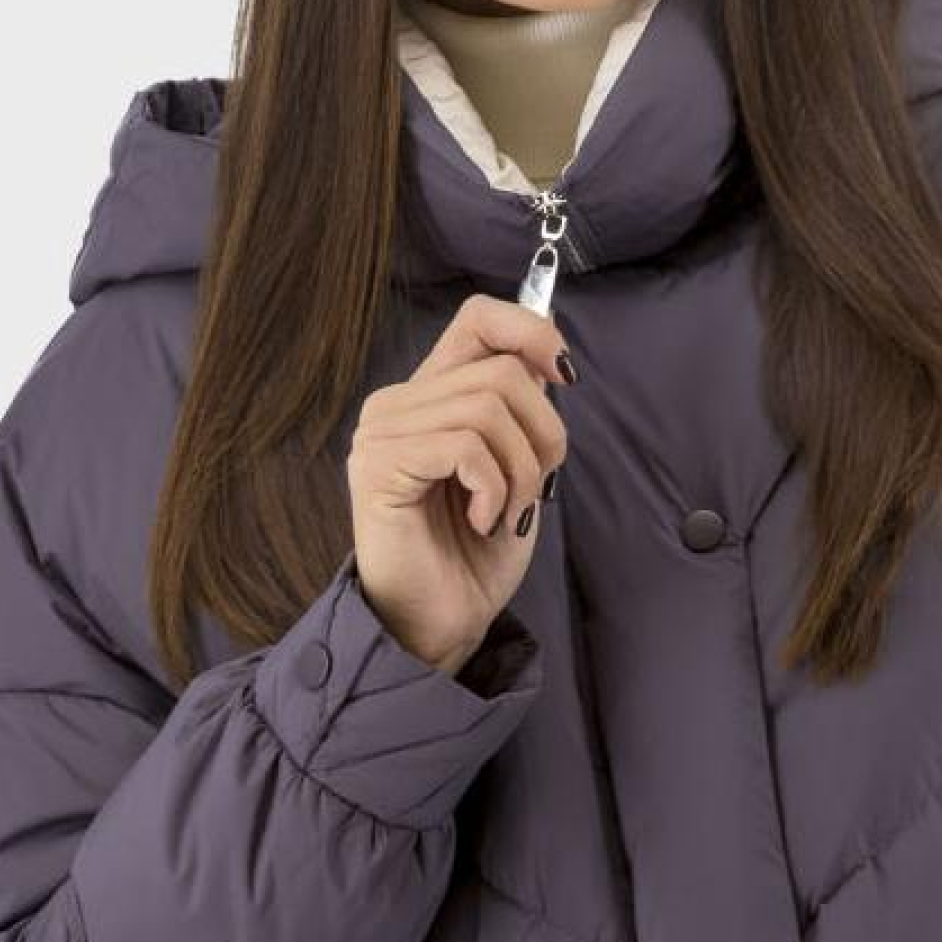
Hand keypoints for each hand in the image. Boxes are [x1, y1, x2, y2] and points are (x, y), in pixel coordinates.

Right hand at [346, 292, 574, 671]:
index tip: (563, 377)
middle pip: (501, 370)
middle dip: (543, 433)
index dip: (532, 331)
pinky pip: (465, 445)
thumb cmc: (474, 554)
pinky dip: (493, 487)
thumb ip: (522, 411)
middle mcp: (397, 403)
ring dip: (520, 471)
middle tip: (532, 489)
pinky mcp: (378, 465)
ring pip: (489, 406)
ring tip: (503, 512)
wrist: (440, 624)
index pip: (478, 317)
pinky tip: (480, 520)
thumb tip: (550, 358)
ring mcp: (381, 432)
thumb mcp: (516, 468)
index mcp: (430, 396)